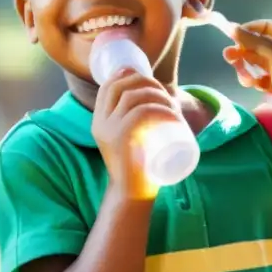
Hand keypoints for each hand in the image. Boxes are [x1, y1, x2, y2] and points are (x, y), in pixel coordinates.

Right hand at [92, 68, 180, 200]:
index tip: (144, 75)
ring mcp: (109, 130)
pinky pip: (141, 112)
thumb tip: (154, 106)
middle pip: (121, 87)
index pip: (108, 87)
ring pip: (133, 97)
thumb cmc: (137, 168)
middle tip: (165, 93)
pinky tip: (172, 114)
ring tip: (173, 107)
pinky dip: (160, 109)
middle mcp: (100, 123)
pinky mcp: (121, 138)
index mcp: (98, 122)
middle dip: (146, 82)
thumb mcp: (128, 142)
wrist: (131, 196)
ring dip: (158, 96)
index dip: (125, 75)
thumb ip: (133, 126)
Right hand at [224, 19, 271, 130]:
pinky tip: (253, 85)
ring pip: (261, 64)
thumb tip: (233, 28)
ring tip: (244, 78)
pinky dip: (257, 81)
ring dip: (249, 68)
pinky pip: (265, 80)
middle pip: (261, 46)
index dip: (247, 31)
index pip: (266, 28)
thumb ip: (255, 42)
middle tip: (229, 59)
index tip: (229, 37)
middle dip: (245, 52)